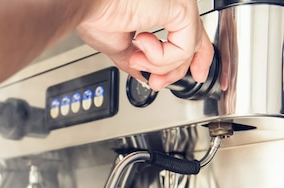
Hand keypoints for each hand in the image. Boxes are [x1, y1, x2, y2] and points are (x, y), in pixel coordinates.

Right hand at [77, 0, 213, 90]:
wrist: (88, 5)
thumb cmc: (96, 15)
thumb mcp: (120, 45)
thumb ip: (139, 59)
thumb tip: (144, 74)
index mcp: (161, 8)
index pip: (188, 34)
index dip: (195, 58)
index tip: (193, 76)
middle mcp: (173, 3)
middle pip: (195, 43)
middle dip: (176, 71)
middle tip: (157, 83)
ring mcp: (179, 4)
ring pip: (188, 50)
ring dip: (159, 65)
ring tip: (136, 57)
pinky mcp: (182, 8)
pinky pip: (184, 48)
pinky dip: (161, 58)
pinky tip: (141, 44)